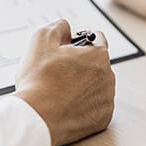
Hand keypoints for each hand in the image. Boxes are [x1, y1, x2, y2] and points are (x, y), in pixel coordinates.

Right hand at [15, 20, 115, 145]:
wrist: (37, 118)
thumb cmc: (39, 82)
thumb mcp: (42, 39)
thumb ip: (58, 27)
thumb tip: (65, 28)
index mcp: (98, 56)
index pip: (97, 38)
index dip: (80, 40)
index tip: (69, 47)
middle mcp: (108, 77)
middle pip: (97, 63)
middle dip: (81, 64)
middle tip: (59, 70)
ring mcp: (107, 99)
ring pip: (96, 85)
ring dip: (83, 84)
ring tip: (60, 90)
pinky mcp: (102, 119)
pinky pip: (95, 106)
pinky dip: (84, 104)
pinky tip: (67, 105)